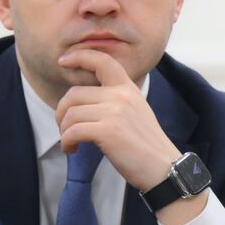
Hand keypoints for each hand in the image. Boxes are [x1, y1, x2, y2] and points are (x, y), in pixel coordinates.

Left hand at [55, 49, 180, 190]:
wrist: (163, 168)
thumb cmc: (144, 145)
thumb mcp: (134, 112)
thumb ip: (113, 100)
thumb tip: (81, 101)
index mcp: (128, 89)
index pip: (103, 61)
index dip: (80, 56)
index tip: (63, 61)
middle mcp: (121, 96)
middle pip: (73, 94)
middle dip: (61, 113)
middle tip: (65, 129)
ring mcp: (115, 112)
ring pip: (70, 114)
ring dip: (63, 131)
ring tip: (70, 143)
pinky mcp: (108, 131)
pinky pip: (73, 131)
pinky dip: (66, 142)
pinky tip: (72, 150)